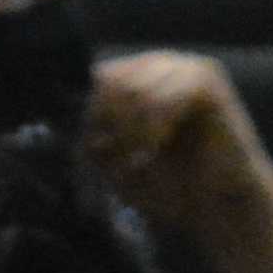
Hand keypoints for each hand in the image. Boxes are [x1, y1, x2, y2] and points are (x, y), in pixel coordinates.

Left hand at [80, 50, 272, 272]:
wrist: (223, 208)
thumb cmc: (171, 186)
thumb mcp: (116, 159)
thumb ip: (89, 134)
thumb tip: (48, 117)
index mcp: (138, 77)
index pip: (95, 79)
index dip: (90, 116)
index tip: (97, 153)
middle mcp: (159, 64)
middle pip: (109, 81)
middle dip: (107, 124)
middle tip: (119, 159)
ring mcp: (184, 66)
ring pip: (131, 89)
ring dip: (128, 130)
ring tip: (138, 158)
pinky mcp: (206, 80)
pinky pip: (161, 97)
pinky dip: (151, 128)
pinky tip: (156, 149)